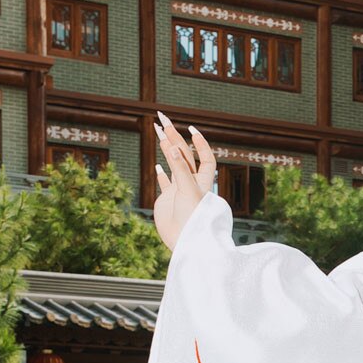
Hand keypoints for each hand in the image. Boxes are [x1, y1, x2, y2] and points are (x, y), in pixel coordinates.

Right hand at [153, 115, 217, 250]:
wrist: (186, 244)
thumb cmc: (193, 220)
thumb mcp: (188, 192)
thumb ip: (181, 170)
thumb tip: (174, 147)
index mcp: (201, 181)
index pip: (204, 157)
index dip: (199, 143)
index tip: (190, 128)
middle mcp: (190, 183)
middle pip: (183, 154)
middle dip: (173, 136)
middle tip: (161, 118)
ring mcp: (178, 191)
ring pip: (173, 165)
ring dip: (166, 149)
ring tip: (158, 131)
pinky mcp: (168, 201)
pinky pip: (165, 184)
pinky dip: (161, 174)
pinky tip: (157, 166)